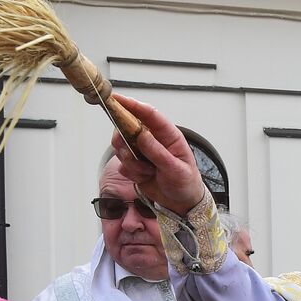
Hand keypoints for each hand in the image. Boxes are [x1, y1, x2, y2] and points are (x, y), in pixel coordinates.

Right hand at [109, 94, 207, 213]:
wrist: (182, 203)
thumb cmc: (185, 182)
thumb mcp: (176, 169)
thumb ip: (158, 152)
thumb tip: (141, 135)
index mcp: (168, 135)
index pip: (148, 114)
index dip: (131, 104)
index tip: (115, 98)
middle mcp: (153, 140)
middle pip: (127, 128)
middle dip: (123, 139)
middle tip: (127, 151)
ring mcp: (142, 152)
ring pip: (122, 148)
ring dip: (131, 162)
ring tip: (147, 172)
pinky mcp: (134, 165)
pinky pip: (123, 165)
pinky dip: (131, 173)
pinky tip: (145, 178)